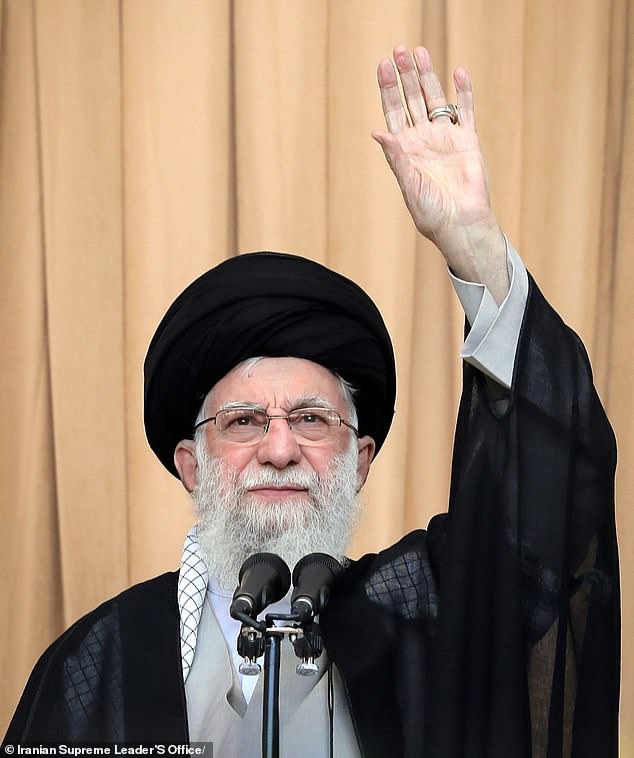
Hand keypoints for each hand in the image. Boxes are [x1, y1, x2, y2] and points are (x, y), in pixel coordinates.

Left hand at [373, 46, 508, 302]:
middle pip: (411, 100)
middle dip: (404, 76)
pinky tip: (458, 72)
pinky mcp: (467, 140)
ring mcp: (445, 137)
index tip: (382, 67)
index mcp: (404, 150)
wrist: (461, 224)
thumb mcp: (409, 185)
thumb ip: (396, 158)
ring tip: (419, 53)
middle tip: (399, 51)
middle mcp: (422, 140)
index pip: (393, 112)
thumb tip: (378, 131)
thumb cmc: (431, 213)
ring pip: (435, 99)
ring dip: (427, 76)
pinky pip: (465, 110)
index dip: (388, 89)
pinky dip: (462, 92)